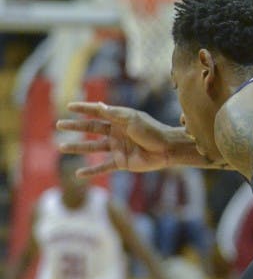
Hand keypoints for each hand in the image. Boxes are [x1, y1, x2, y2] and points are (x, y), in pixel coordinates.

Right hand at [56, 102, 177, 176]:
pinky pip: (103, 167)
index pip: (98, 112)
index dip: (84, 109)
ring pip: (93, 147)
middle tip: (59, 125)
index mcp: (120, 119)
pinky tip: (78, 174)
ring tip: (62, 146)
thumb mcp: (132, 120)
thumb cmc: (152, 131)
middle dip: (76, 126)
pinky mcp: (121, 162)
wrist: (167, 149)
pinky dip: (91, 171)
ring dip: (78, 147)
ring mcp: (118, 147)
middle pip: (92, 128)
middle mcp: (117, 132)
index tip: (69, 106)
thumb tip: (98, 105)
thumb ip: (114, 114)